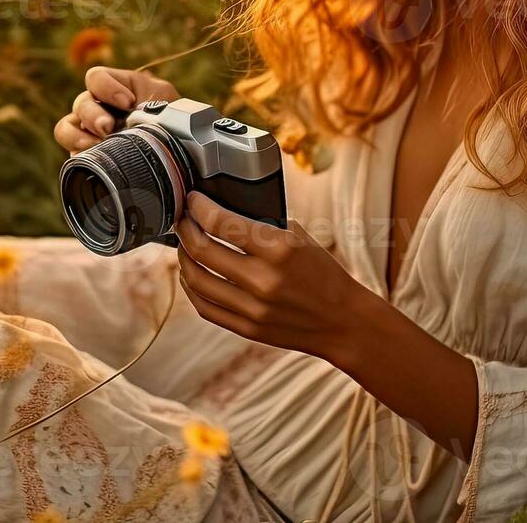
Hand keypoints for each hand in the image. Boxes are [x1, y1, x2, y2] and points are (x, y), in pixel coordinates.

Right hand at [53, 66, 179, 153]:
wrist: (176, 147)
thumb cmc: (169, 115)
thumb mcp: (164, 97)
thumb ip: (151, 93)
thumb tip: (140, 110)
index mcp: (114, 87)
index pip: (95, 78)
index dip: (107, 87)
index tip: (129, 102)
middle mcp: (97, 106)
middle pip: (81, 103)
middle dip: (93, 115)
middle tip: (108, 127)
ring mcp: (89, 131)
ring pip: (66, 127)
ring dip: (76, 135)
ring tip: (95, 144)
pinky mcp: (87, 153)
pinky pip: (71, 152)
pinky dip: (78, 153)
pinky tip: (94, 157)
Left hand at [174, 190, 376, 365]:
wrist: (343, 321)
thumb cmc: (323, 274)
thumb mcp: (299, 238)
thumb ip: (263, 225)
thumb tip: (223, 210)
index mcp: (279, 249)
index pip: (221, 222)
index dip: (199, 207)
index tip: (193, 199)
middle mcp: (263, 280)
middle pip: (202, 249)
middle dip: (185, 228)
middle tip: (183, 218)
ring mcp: (253, 309)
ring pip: (196, 279)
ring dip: (183, 257)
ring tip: (184, 245)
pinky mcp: (248, 329)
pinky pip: (205, 307)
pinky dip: (191, 287)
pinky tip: (191, 274)